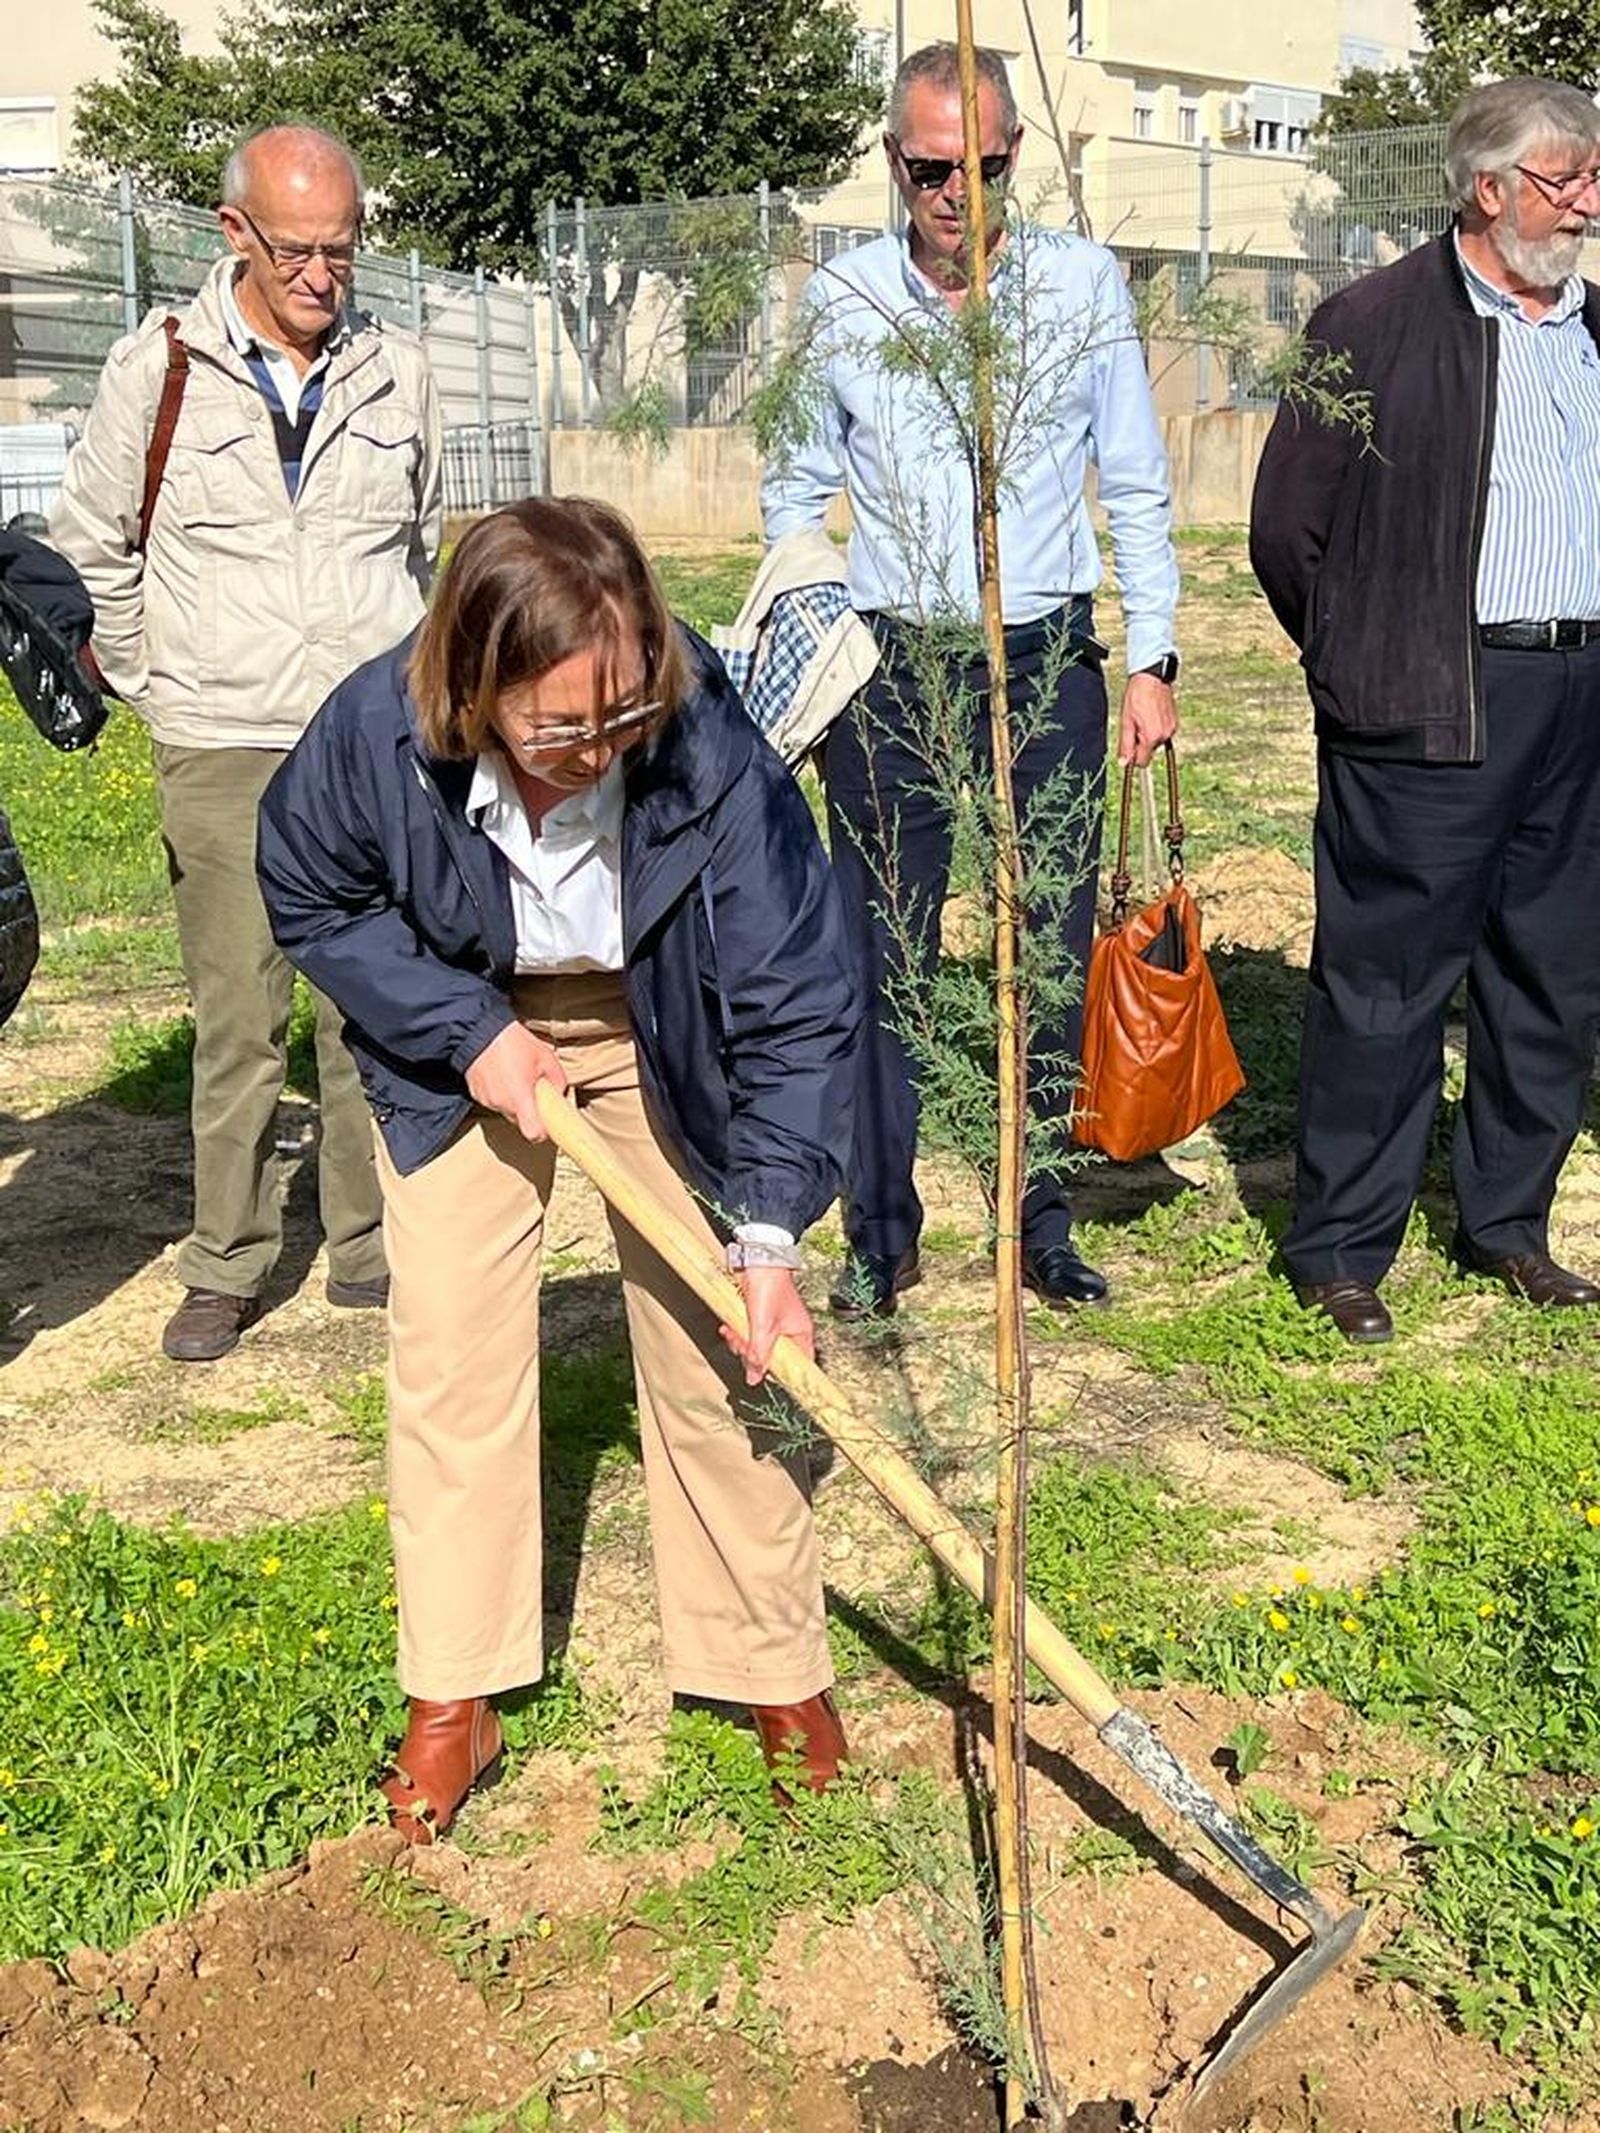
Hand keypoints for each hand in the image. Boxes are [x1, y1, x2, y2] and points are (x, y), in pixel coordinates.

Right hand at [463, 1021, 567, 1140]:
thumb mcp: (546, 1057)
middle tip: (533, 1089)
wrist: (479, 1030)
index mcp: (520, 1099)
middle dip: (528, 1109)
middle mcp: (501, 1104)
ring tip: (515, 1076)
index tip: (546, 1121)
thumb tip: (559, 1094)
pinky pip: (493, 1100)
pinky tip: (501, 1074)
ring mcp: (486, 1100)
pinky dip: (499, 1092)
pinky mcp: (475, 1093)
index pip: (534, 1134)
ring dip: (513, 1100)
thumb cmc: (513, 1042)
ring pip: (506, 1109)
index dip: (543, 1132)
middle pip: (520, 1121)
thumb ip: (558, 1081)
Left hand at [720, 1267, 814, 1385]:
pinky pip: (747, 1333)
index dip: (784, 1373)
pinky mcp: (757, 1315)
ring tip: (732, 1331)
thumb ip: (758, 1355)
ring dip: (741, 1341)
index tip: (766, 1376)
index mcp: (800, 1334)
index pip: (799, 1364)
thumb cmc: (769, 1289)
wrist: (757, 1260)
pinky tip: (729, 1326)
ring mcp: (772, 1323)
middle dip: (752, 1354)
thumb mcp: (763, 1328)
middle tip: (742, 1345)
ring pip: (756, 1346)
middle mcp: (789, 1330)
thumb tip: (754, 1379)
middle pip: (772, 1357)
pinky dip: (737, 1331)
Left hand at [1117, 673, 1178, 767]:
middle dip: (1140, 743)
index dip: (1133, 756)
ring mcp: (1172, 729)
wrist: (1152, 677)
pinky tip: (1151, 714)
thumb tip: (1124, 763)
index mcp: (1152, 737)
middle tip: (1135, 724)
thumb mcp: (1126, 721)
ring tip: (1143, 716)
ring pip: (1156, 742)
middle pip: (1149, 751)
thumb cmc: (1137, 696)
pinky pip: (1163, 733)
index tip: (1128, 744)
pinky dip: (1156, 728)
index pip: (1142, 762)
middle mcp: (1164, 736)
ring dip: (1148, 735)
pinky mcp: (1175, 722)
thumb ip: (1126, 744)